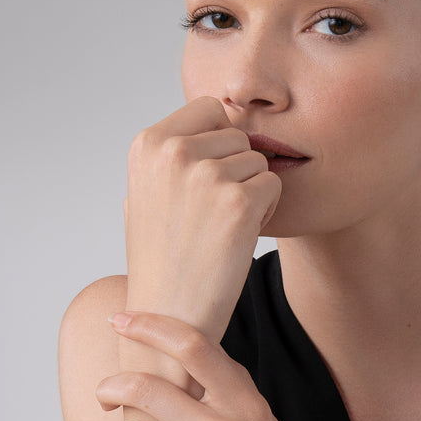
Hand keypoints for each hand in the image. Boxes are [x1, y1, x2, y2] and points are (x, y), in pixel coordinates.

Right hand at [124, 96, 281, 343]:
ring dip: (252, 191)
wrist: (169, 312)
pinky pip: (274, 185)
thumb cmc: (162, 256)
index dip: (220, 141)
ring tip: (224, 225)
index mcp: (148, 143)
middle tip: (216, 210)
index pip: (209, 108)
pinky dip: (267, 210)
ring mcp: (206, 175)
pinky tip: (241, 235)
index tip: (210, 177)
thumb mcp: (147, 192)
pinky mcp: (238, 203)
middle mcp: (174, 151)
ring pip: (258, 161)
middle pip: (238, 135)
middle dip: (237, 169)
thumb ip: (171, 153)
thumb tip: (214, 117)